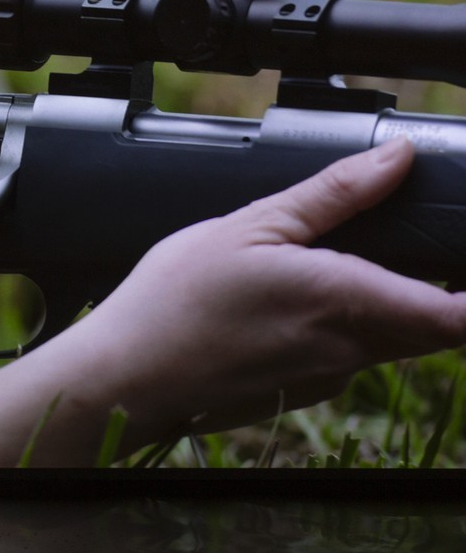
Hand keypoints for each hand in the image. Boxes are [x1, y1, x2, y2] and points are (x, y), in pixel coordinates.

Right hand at [65, 138, 465, 443]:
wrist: (121, 379)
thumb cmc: (171, 305)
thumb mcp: (248, 227)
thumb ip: (333, 194)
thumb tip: (398, 159)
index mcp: (344, 302)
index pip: (461, 317)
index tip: (464, 254)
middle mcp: (347, 352)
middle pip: (434, 327)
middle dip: (437, 291)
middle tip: (398, 245)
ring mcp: (323, 379)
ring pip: (389, 341)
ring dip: (384, 307)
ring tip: (322, 268)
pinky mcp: (297, 394)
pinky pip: (345, 359)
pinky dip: (340, 330)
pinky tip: (281, 308)